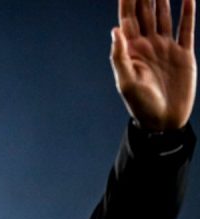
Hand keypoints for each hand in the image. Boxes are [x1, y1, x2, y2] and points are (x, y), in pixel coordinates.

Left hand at [111, 0, 196, 129]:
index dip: (127, 1)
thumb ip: (119, 56)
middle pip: (146, 12)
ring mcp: (166, 48)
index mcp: (131, 51)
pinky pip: (186, 29)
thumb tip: (115, 30)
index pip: (128, 19)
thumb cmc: (140, 105)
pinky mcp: (184, 54)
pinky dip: (188, 13)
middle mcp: (148, 45)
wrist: (163, 121)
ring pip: (165, 16)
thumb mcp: (126, 82)